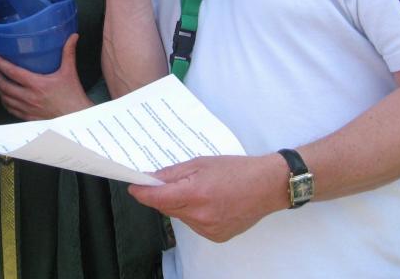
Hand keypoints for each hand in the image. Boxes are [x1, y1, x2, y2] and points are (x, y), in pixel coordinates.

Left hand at [0, 34, 91, 120]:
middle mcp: (29, 97)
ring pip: (5, 98)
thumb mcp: (70, 72)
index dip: (0, 63)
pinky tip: (4, 97)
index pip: (12, 72)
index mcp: (37, 84)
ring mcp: (27, 109)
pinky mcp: (28, 118)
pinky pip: (11, 110)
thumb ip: (68, 53)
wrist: (76, 119)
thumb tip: (73, 36)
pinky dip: (5, 101)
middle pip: (4, 86)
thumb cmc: (73, 95)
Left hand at [128, 154, 288, 242]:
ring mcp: (209, 229)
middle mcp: (200, 216)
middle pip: (167, 208)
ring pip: (180, 216)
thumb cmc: (236, 170)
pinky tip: (207, 202)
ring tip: (196, 189)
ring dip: (179, 204)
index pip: (158, 198)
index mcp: (195, 194)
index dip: (142, 193)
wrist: (267, 186)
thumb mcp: (200, 163)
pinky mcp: (216, 236)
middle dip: (161, 195)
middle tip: (164, 181)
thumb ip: (173, 173)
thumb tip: (151, 178)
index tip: (132, 187)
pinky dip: (193, 214)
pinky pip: (194, 224)